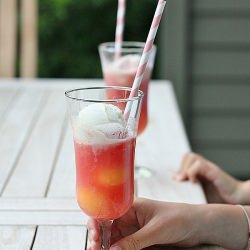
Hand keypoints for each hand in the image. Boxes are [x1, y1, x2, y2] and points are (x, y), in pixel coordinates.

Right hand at [87, 198, 202, 249]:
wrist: (196, 225)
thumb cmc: (178, 218)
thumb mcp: (155, 229)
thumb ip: (134, 241)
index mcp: (131, 206)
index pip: (108, 211)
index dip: (97, 221)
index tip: (94, 236)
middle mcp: (129, 216)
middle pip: (107, 227)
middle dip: (98, 237)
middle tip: (95, 249)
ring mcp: (134, 228)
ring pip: (113, 238)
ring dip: (106, 246)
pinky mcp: (139, 239)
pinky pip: (123, 245)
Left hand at [175, 152, 243, 203]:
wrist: (239, 201)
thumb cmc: (220, 200)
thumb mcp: (200, 195)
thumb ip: (189, 190)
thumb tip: (175, 188)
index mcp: (200, 172)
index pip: (185, 160)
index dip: (179, 169)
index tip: (176, 182)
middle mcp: (205, 168)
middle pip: (188, 156)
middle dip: (181, 168)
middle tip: (181, 181)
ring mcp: (210, 168)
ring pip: (192, 157)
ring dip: (186, 169)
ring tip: (187, 181)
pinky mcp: (214, 172)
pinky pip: (199, 165)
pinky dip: (192, 173)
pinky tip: (194, 183)